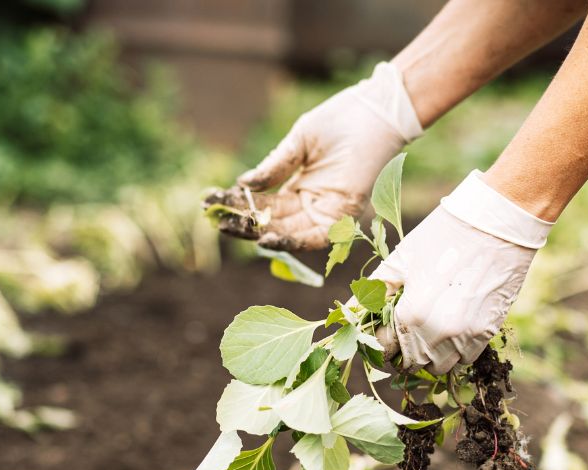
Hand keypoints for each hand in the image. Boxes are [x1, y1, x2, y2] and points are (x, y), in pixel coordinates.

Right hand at [212, 62, 422, 250]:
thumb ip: (273, 168)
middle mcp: (310, 203)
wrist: (376, 110)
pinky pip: (313, 236)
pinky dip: (290, 240)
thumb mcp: (298, 143)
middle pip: (271, 221)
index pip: (262, 204)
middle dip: (242, 222)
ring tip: (231, 228)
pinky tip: (266, 237)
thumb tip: (242, 185)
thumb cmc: (341, 120)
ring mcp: (326, 210)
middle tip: (215, 219)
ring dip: (258, 232)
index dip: (237, 204)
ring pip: (286, 231)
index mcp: (298, 186)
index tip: (210, 202)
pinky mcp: (343, 214)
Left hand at [374, 171, 553, 373]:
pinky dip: (454, 351)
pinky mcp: (489, 330)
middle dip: (402, 352)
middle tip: (401, 332)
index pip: (385, 350)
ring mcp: (468, 334)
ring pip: (440, 366)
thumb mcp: (399, 262)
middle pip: (412, 362)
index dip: (378, 342)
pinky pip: (466, 358)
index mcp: (412, 315)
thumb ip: (372, 293)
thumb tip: (346, 314)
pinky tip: (448, 329)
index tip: (381, 332)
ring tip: (425, 331)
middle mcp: (440, 332)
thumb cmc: (442, 236)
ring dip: (428, 355)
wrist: (497, 223)